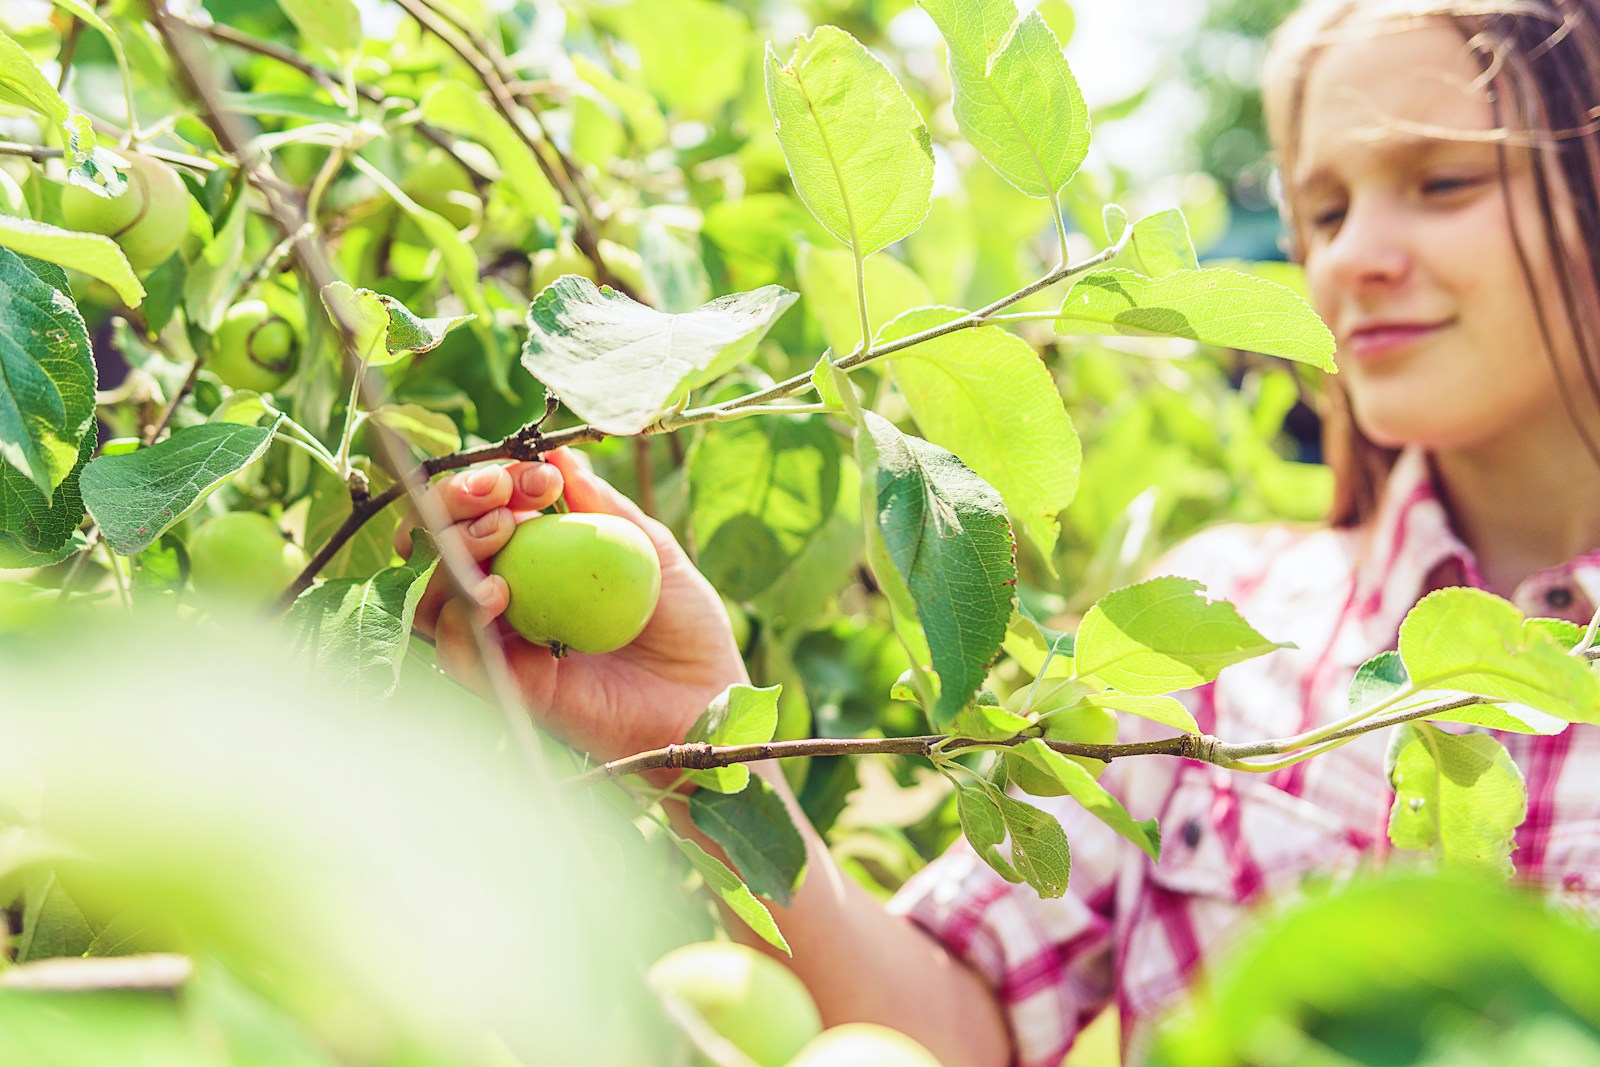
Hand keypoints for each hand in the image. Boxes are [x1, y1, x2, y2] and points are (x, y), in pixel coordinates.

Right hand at [402, 449, 748, 764]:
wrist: (708, 697)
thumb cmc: (687, 626)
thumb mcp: (652, 549)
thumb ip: (604, 506)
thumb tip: (559, 454)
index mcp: (539, 563)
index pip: (486, 512)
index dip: (495, 483)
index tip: (541, 476)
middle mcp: (510, 601)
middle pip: (444, 545)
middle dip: (455, 502)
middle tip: (499, 494)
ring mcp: (505, 644)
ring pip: (435, 593)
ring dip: (453, 551)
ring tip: (499, 533)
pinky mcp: (509, 687)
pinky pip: (456, 652)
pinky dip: (460, 616)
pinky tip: (494, 593)